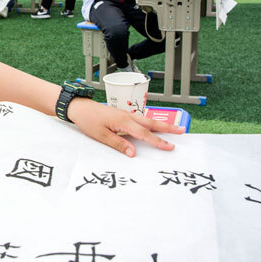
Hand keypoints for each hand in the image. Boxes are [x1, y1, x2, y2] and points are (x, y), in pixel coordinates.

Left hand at [68, 98, 183, 156]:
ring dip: (160, 124)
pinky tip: (153, 126)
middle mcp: (127, 116)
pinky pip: (140, 119)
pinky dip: (150, 123)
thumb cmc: (88, 121)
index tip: (170, 147)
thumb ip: (119, 144)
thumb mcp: (102, 135)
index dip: (158, 141)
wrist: (79, 108)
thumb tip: (133, 153)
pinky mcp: (122, 115)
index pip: (144, 134)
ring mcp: (125, 114)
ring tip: (173, 128)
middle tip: (182, 131)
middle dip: (167, 128)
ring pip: (147, 120)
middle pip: (151, 123)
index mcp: (124, 121)